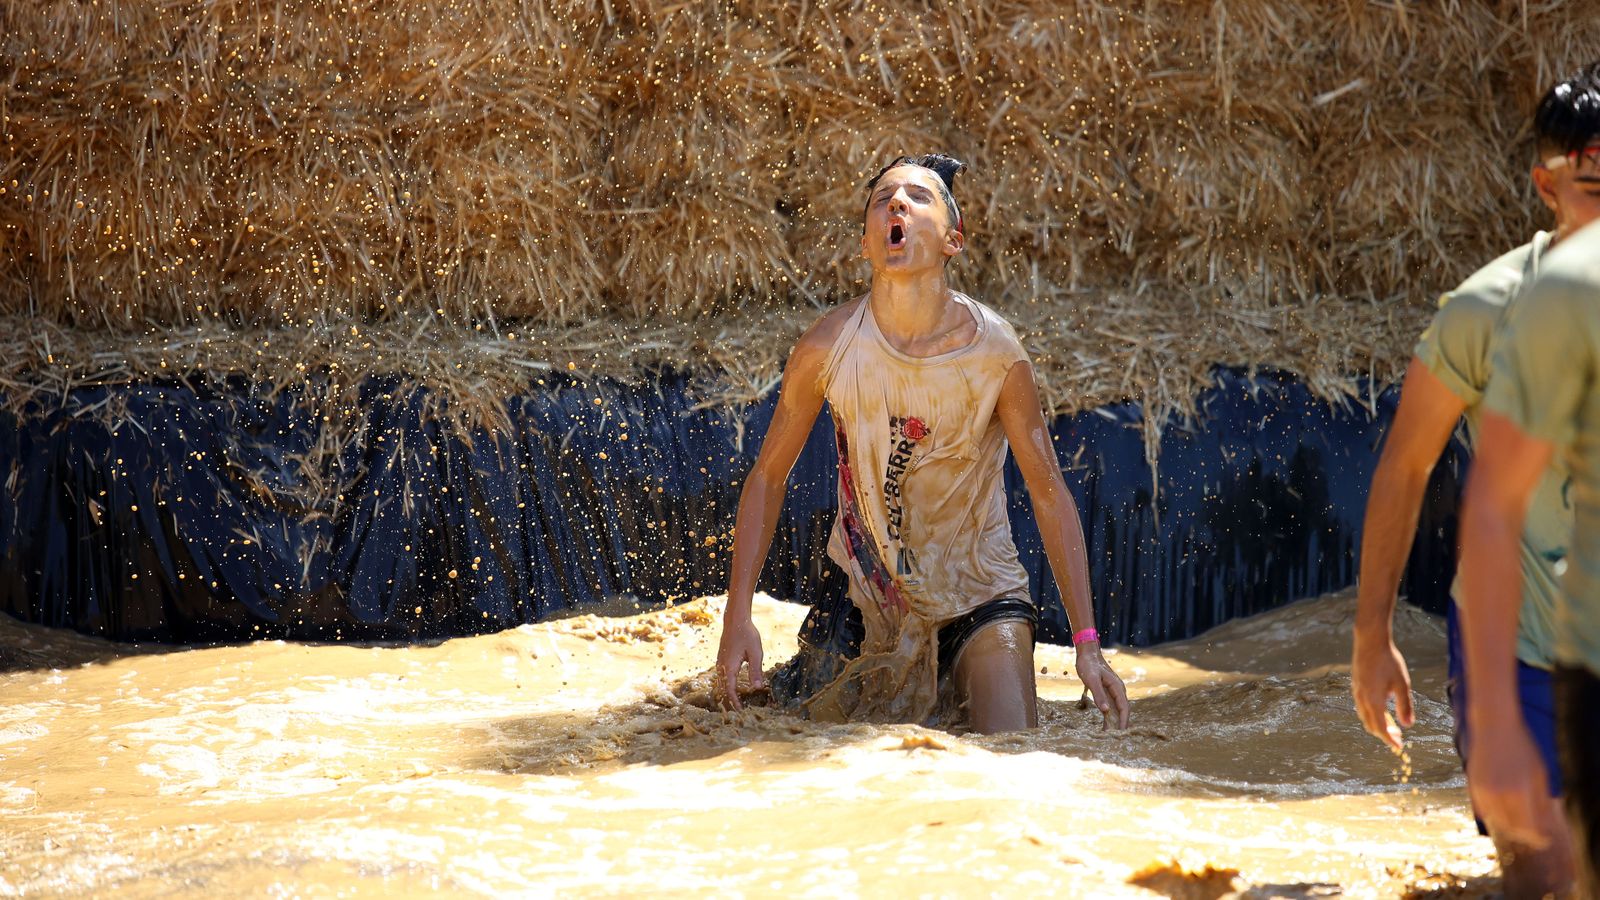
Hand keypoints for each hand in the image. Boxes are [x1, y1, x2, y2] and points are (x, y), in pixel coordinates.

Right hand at [715, 615, 764, 709]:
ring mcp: (720, 662)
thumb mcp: (755, 653)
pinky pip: (721, 676)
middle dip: (729, 700)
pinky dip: (725, 685)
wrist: (735, 620)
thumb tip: (758, 688)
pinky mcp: (721, 659)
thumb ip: (756, 670)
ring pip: (720, 683)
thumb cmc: (746, 634)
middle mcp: (722, 666)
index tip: (741, 711)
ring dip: (727, 693)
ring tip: (735, 702)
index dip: (735, 702)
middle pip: (723, 689)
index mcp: (730, 667)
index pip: (730, 690)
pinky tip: (732, 687)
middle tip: (739, 712)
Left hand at [1075, 644, 1129, 728]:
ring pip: (1116, 710)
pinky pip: (1110, 707)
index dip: (1123, 721)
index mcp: (1117, 688)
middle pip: (1122, 711)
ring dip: (1114, 722)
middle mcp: (1118, 691)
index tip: (1121, 733)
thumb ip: (1099, 694)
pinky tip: (1106, 725)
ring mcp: (1113, 692)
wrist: (1087, 653)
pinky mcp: (1107, 692)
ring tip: (1110, 736)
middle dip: (1120, 724)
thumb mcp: (1092, 679)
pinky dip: (1109, 717)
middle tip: (1116, 739)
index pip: (1124, 708)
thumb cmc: (1089, 665)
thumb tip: (1106, 711)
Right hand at [1351, 631, 1413, 751]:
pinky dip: (1371, 714)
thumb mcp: (1402, 684)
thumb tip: (1408, 725)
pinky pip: (1361, 706)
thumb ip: (1405, 705)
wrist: (1370, 641)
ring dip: (1376, 724)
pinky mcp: (1356, 685)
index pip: (1380, 728)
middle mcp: (1362, 699)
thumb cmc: (1388, 661)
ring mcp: (1357, 692)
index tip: (1398, 748)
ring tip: (1391, 724)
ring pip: (1364, 716)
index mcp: (1374, 701)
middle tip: (1398, 737)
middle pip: (1370, 725)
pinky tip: (1381, 708)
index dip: (1389, 740)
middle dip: (1383, 734)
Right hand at [1466, 713, 1554, 850]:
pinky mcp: (1472, 785)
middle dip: (1523, 833)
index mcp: (1520, 792)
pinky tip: (1501, 809)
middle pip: (1511, 827)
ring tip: (1518, 821)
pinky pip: (1483, 809)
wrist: (1493, 726)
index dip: (1536, 837)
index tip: (1543, 840)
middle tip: (1533, 833)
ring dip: (1508, 824)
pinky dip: (1493, 814)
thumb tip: (1544, 822)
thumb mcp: (1540, 773)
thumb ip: (1541, 800)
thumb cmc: (1521, 746)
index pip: (1528, 827)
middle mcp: (1499, 795)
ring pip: (1495, 820)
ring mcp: (1483, 791)